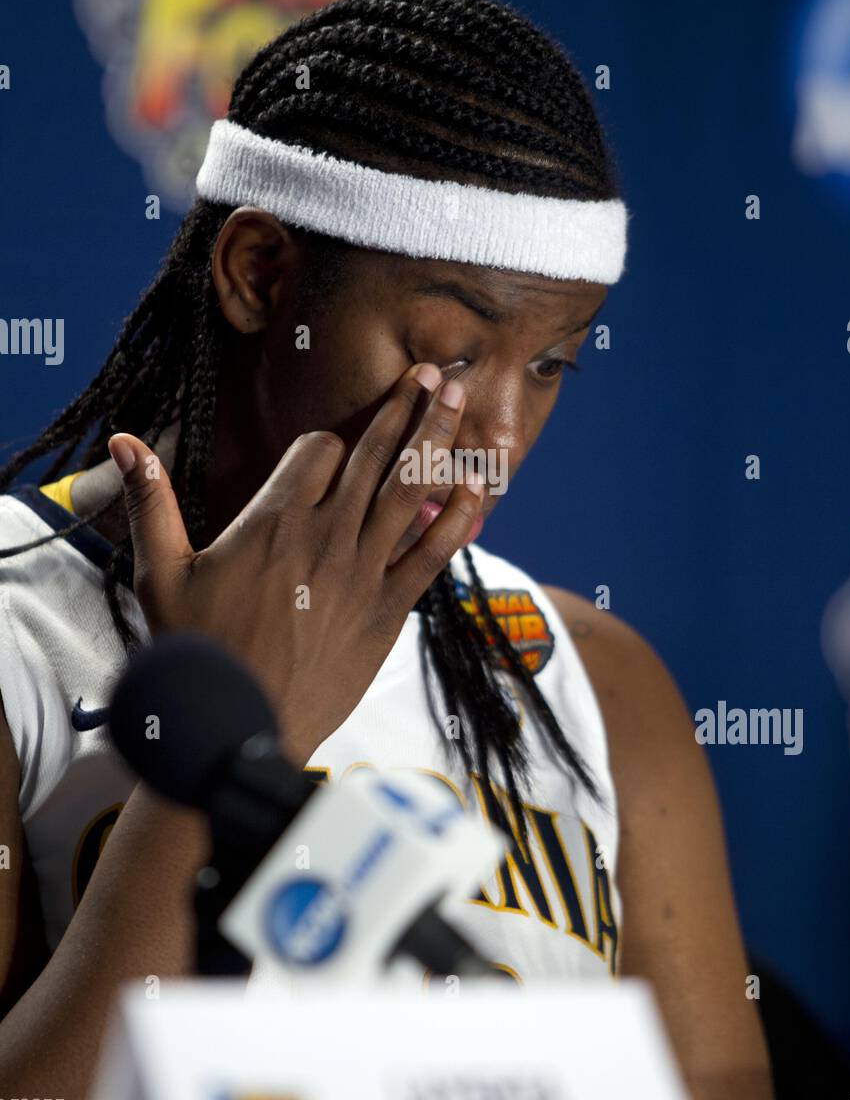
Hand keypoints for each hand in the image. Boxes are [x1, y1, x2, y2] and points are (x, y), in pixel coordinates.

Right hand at [107, 365, 482, 762]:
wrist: (241, 727)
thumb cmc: (196, 651)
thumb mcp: (161, 573)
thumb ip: (151, 502)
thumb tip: (123, 440)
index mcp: (274, 521)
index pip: (317, 451)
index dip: (325, 442)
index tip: (326, 450)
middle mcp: (325, 537)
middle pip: (374, 455)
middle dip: (405, 409)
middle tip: (434, 372)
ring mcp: (362, 574)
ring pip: (408, 491)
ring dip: (436, 441)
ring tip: (459, 399)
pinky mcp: (387, 613)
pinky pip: (431, 556)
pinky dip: (456, 519)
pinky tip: (476, 487)